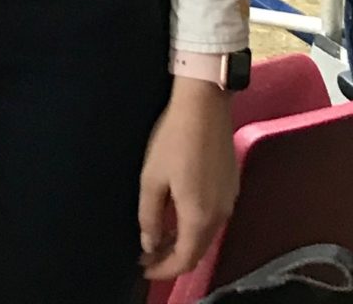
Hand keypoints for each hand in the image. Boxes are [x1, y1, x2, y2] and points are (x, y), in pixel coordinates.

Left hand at [138, 78, 237, 281]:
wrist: (204, 106)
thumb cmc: (173, 139)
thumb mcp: (152, 177)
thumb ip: (149, 215)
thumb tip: (149, 243)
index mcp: (199, 217)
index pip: (184, 260)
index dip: (163, 269)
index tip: (143, 267)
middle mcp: (220, 215)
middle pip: (198, 250)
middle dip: (172, 257)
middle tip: (148, 254)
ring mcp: (229, 200)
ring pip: (206, 234)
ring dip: (184, 241)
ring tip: (159, 236)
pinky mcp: (231, 185)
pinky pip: (213, 217)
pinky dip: (195, 224)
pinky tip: (178, 214)